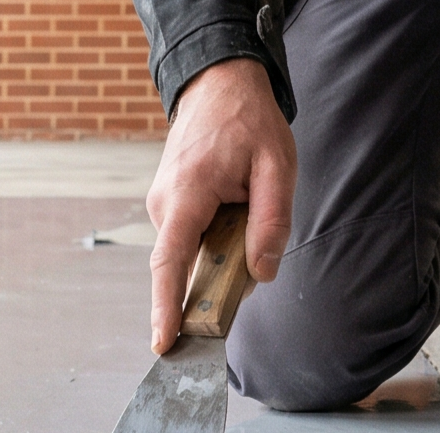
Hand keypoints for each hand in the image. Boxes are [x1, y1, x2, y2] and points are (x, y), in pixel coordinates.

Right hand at [147, 58, 293, 354]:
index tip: (162, 342)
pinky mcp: (169, 204)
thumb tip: (261, 275)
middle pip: (187, 264)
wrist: (218, 83)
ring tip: (248, 204)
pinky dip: (216, 238)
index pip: (169, 263)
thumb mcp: (277, 166)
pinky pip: (192, 237)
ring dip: (223, 249)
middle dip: (218, 276)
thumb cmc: (249, 122)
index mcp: (187, 194)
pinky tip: (236, 207)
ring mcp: (162, 204)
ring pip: (192, 251)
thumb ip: (271, 222)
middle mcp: (164, 203)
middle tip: (254, 253)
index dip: (164, 307)